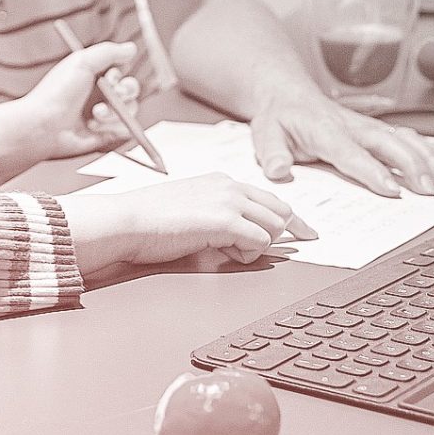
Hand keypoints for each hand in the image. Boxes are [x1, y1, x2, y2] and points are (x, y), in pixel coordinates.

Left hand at [0, 41, 142, 164]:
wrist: (43, 126)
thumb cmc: (57, 93)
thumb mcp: (82, 62)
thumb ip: (109, 52)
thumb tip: (132, 48)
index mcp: (94, 76)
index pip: (120, 71)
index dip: (119, 75)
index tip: (110, 78)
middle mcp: (100, 95)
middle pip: (131, 90)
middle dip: (125, 92)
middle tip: (114, 94)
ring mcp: (103, 115)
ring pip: (130, 110)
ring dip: (114, 112)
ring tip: (95, 114)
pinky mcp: (105, 134)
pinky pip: (124, 130)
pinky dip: (113, 128)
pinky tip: (94, 127)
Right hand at [57, 173, 313, 275]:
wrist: (126, 221)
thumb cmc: (151, 223)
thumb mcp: (193, 214)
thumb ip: (220, 220)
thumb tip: (242, 240)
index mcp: (222, 182)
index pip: (271, 199)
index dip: (292, 220)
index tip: (307, 234)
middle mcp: (230, 186)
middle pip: (281, 212)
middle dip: (277, 236)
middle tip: (257, 251)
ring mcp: (228, 200)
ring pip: (274, 227)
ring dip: (257, 246)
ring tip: (224, 250)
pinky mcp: (223, 220)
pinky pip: (259, 241)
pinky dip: (248, 252)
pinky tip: (223, 252)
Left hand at [248, 89, 433, 196]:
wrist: (287, 92)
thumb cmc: (279, 118)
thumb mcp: (265, 135)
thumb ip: (272, 154)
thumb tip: (279, 171)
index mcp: (325, 130)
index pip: (351, 152)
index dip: (372, 171)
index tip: (392, 189)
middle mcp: (352, 126)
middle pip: (388, 144)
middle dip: (412, 166)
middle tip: (430, 189)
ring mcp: (368, 125)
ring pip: (405, 140)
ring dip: (429, 158)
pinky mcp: (378, 128)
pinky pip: (410, 138)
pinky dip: (433, 150)